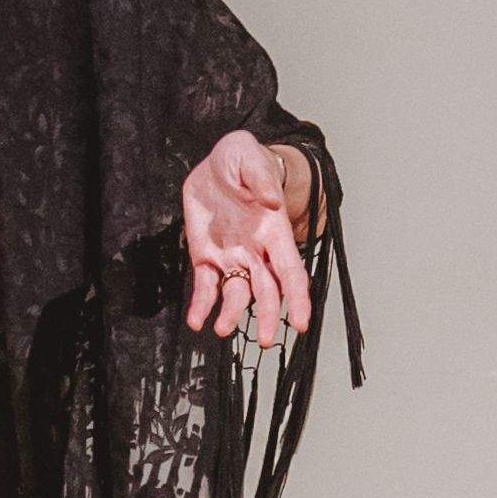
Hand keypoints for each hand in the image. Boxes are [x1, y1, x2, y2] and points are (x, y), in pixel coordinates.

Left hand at [180, 129, 311, 352]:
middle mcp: (256, 251)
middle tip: (267, 341)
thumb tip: (272, 201)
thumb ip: (260, 177)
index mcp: (273, 230)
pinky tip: (195, 321)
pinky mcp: (206, 257)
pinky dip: (201, 306)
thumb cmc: (240, 159)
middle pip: (267, 291)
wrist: (216, 165)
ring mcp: (231, 257)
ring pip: (237, 294)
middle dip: (269, 317)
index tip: (301, 323)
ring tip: (221, 329)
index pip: (290, 271)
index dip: (297, 298)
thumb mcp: (246, 156)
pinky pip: (205, 287)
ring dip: (232, 315)